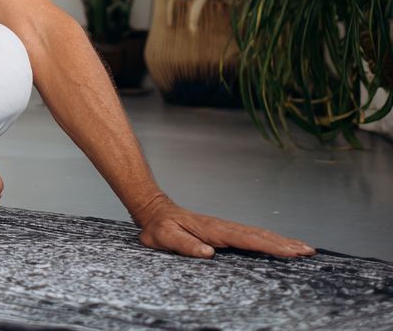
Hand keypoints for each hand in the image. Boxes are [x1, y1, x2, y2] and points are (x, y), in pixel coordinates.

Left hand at [134, 196, 314, 258]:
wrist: (154, 211)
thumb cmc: (159, 227)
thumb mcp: (165, 236)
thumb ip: (184, 244)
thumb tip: (209, 252)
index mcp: (213, 229)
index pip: (247, 238)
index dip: (270, 245)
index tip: (290, 252)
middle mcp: (222, 227)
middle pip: (259, 234)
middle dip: (284, 243)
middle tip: (308, 251)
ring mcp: (224, 228)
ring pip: (258, 234)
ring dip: (281, 241)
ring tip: (304, 248)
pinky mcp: (224, 232)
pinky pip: (250, 236)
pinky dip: (269, 240)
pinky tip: (280, 245)